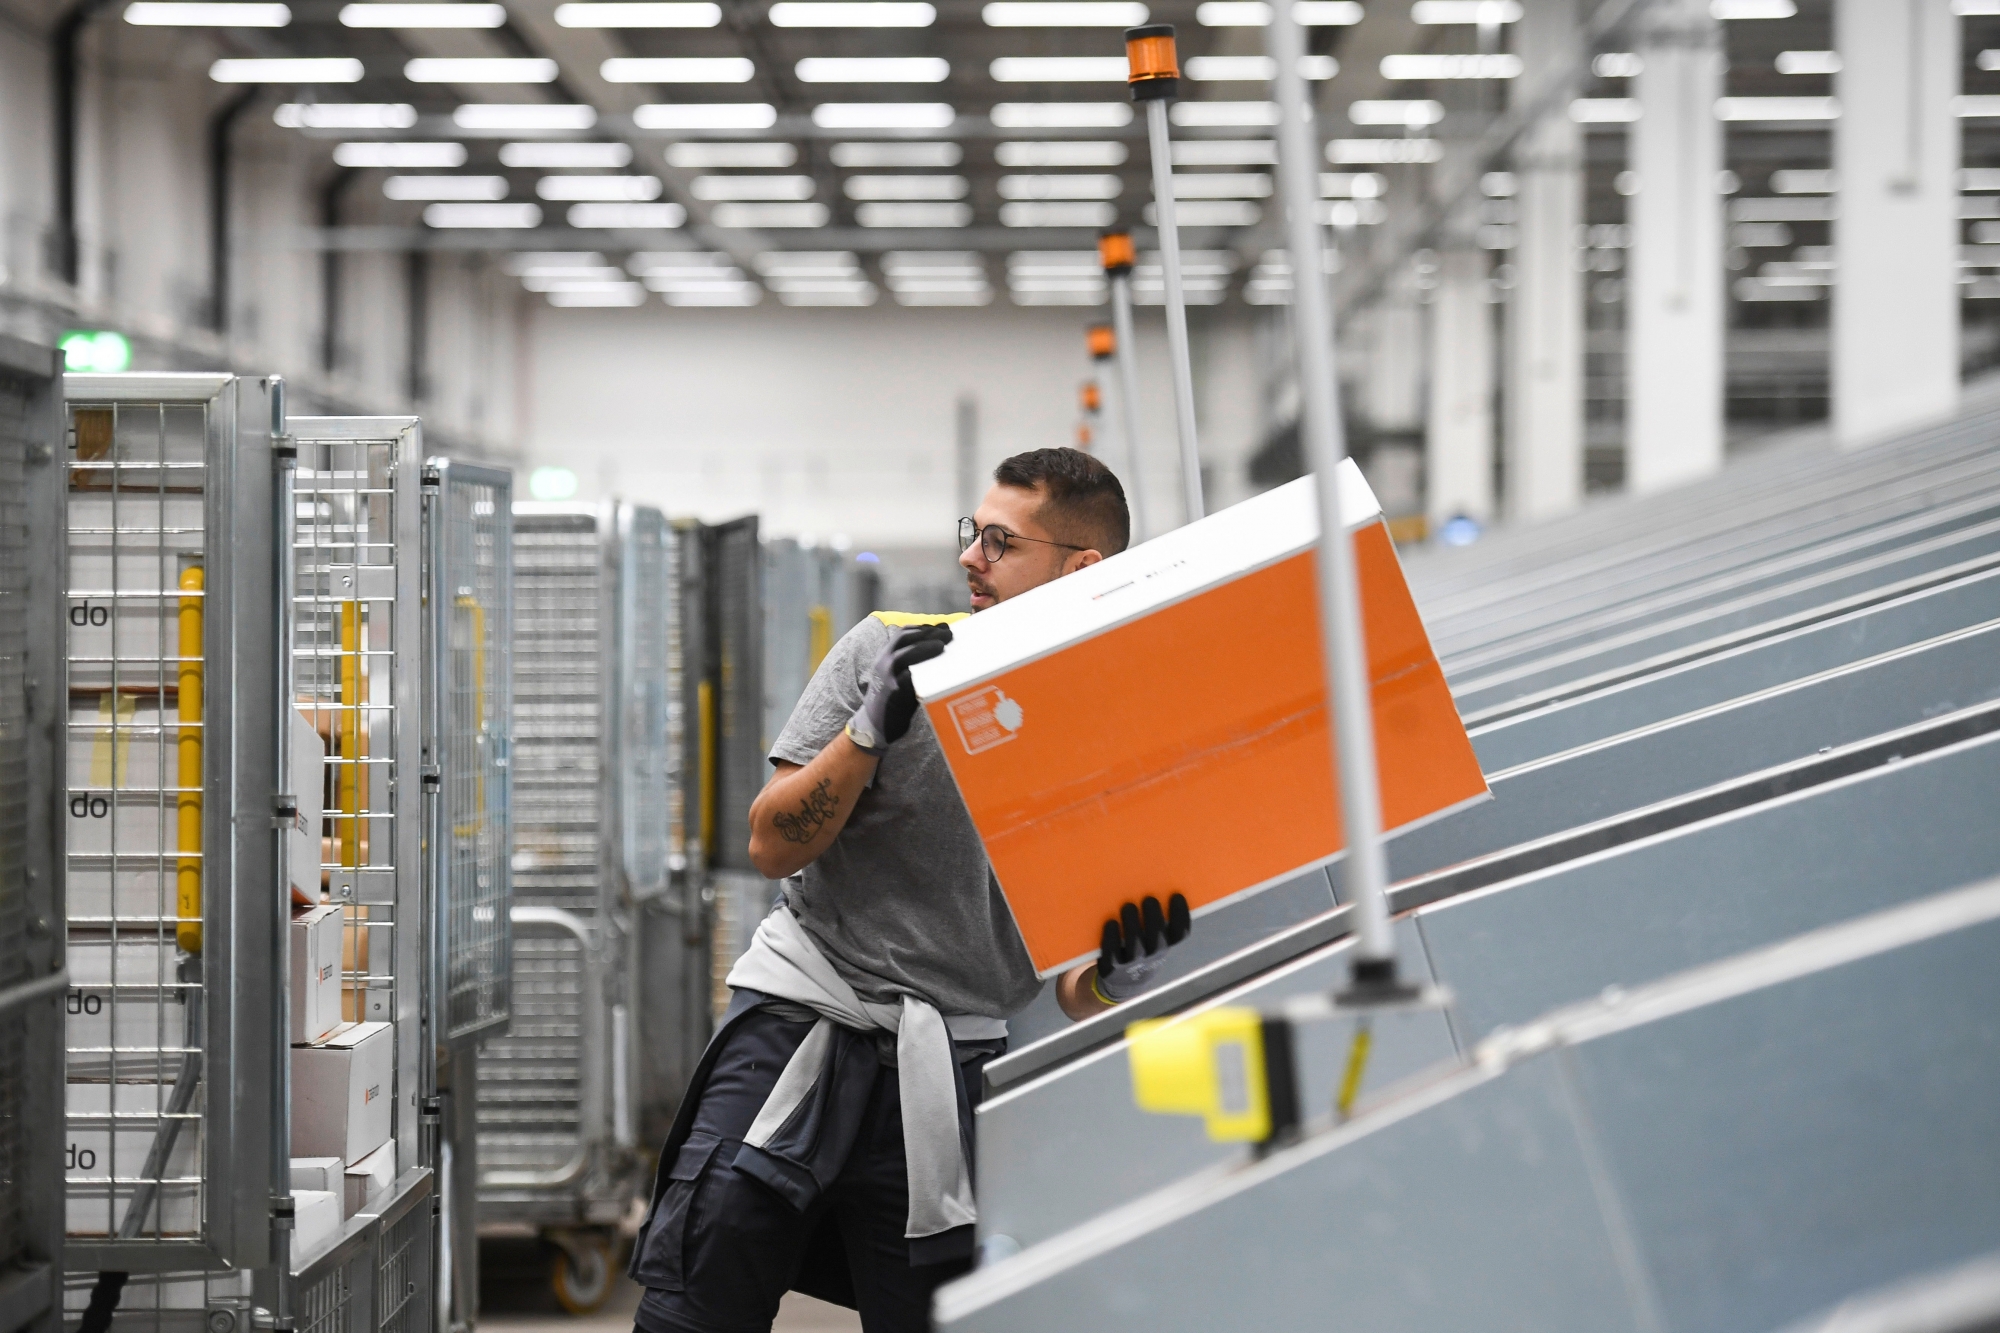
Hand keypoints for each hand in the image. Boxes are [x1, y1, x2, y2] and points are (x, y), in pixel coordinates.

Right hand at [846, 623, 953, 755]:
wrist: (874, 726)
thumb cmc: (893, 699)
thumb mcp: (898, 675)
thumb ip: (913, 663)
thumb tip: (941, 650)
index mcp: (885, 655)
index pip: (904, 634)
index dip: (923, 628)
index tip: (942, 626)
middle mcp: (883, 662)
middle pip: (905, 639)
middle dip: (928, 633)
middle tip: (949, 633)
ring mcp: (886, 677)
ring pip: (905, 655)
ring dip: (925, 647)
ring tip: (942, 645)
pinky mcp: (892, 693)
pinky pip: (907, 678)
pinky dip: (920, 671)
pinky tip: (935, 668)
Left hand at [1092, 894, 1190, 1003]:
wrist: (1126, 980)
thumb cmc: (1143, 946)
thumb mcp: (1153, 936)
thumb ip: (1155, 917)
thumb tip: (1152, 883)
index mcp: (1167, 944)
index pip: (1180, 933)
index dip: (1181, 915)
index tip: (1176, 895)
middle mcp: (1153, 955)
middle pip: (1158, 940)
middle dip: (1154, 919)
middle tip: (1149, 899)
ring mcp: (1134, 963)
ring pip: (1136, 946)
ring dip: (1133, 926)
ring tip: (1128, 906)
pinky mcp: (1114, 966)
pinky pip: (1113, 953)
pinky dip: (1112, 938)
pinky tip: (1111, 922)